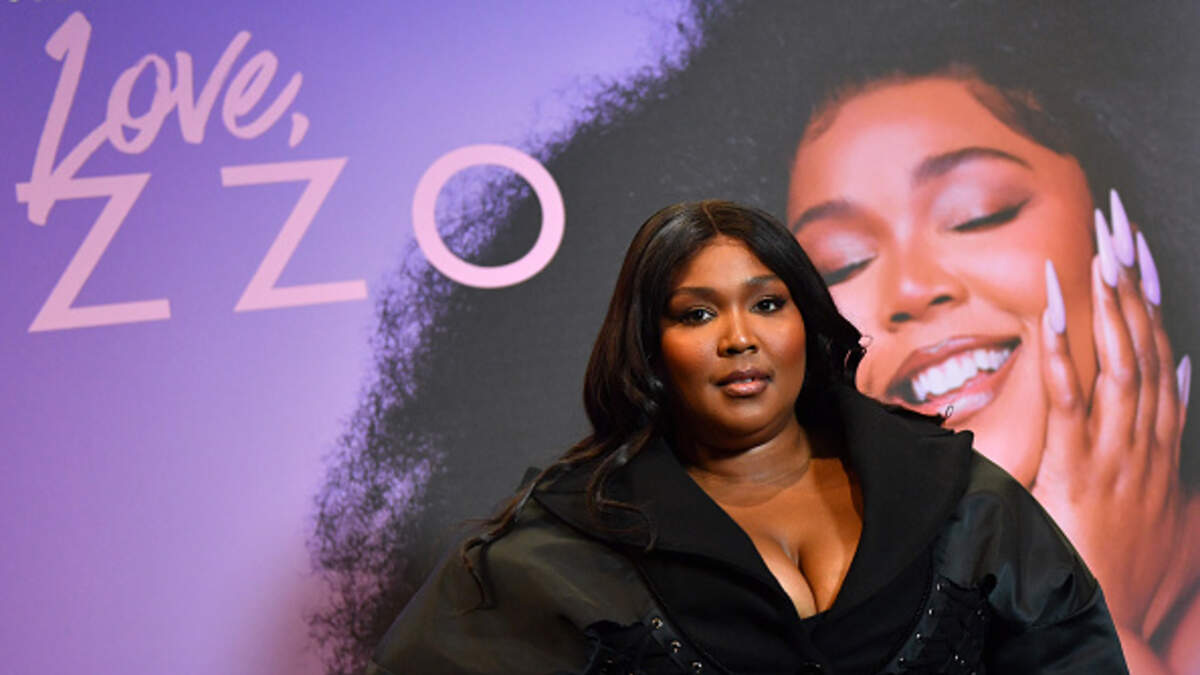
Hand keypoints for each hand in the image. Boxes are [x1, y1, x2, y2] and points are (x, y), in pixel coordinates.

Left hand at [1033, 189, 1190, 635]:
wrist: (1112, 613)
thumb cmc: (1123, 548)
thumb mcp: (1158, 481)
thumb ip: (1167, 422)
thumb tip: (1181, 371)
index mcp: (1158, 433)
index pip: (1156, 347)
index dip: (1147, 294)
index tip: (1134, 246)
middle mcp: (1143, 434)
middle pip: (1142, 342)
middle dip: (1130, 280)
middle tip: (1117, 222)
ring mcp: (1115, 450)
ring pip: (1116, 363)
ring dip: (1106, 305)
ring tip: (1097, 250)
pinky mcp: (1079, 469)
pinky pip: (1071, 403)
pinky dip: (1064, 355)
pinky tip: (1054, 315)